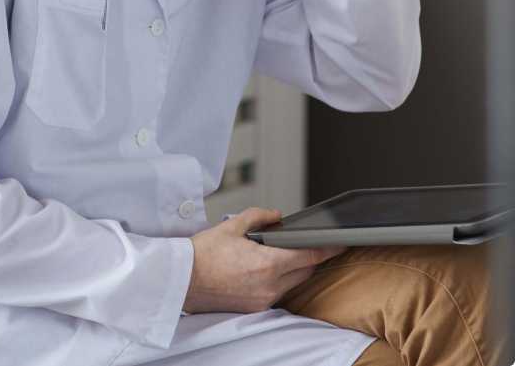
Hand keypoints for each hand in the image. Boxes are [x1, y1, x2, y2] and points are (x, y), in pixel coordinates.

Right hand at [182, 207, 347, 314]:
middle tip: (310, 242)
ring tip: (283, 253)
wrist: (182, 280)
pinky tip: (267, 268)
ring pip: (293, 283)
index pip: (309, 255)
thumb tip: (277, 216)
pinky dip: (280, 279)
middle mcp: (269, 285)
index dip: (328, 248)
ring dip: (295, 269)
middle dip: (310, 256)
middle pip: (305, 271)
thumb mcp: (232, 225)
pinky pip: (278, 292)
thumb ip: (259, 217)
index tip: (340, 242)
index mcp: (267, 263)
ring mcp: (263, 299)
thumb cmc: (203, 253)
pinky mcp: (255, 307)